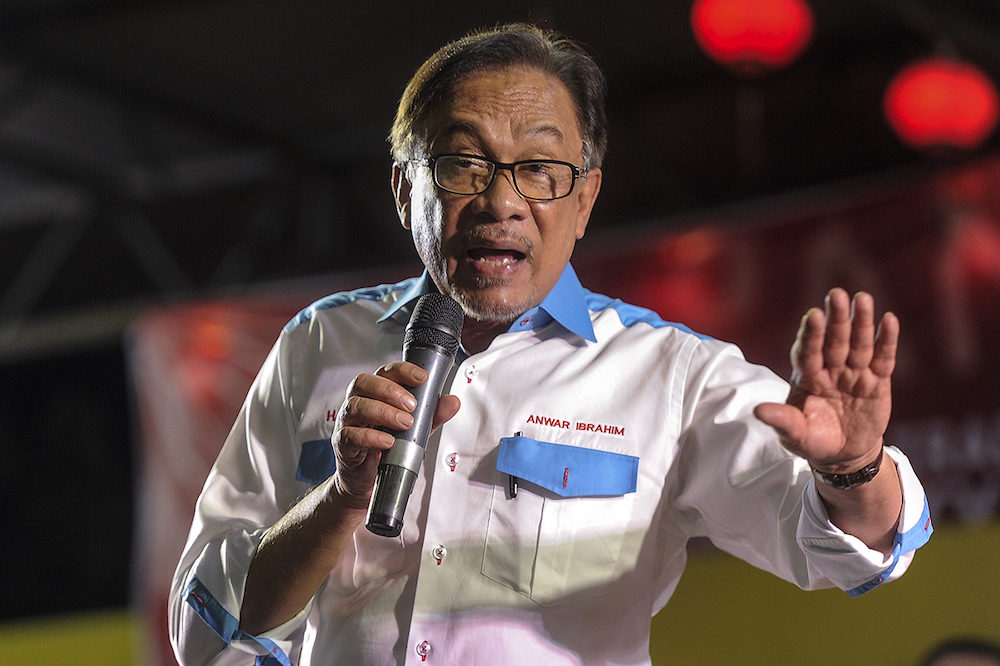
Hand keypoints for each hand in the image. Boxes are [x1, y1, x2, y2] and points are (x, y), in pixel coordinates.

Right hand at [332, 361, 460, 509]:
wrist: (367, 479)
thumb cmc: (387, 447)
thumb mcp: (415, 429)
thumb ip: (432, 415)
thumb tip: (453, 402)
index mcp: (375, 393)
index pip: (384, 372)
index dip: (402, 370)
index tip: (421, 377)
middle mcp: (358, 402)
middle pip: (364, 382)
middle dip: (390, 390)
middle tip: (412, 405)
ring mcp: (347, 422)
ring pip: (356, 406)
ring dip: (383, 412)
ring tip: (405, 423)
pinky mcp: (342, 444)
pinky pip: (350, 435)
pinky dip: (371, 437)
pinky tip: (388, 441)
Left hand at [754, 288, 898, 473]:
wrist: (843, 454)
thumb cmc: (813, 439)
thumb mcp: (795, 435)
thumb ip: (782, 421)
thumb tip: (758, 411)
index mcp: (807, 377)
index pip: (808, 352)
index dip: (811, 335)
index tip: (812, 316)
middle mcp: (830, 369)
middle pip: (833, 340)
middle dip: (836, 319)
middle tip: (836, 295)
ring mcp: (854, 373)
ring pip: (858, 344)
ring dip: (861, 321)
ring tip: (863, 299)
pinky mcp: (877, 380)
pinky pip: (882, 358)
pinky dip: (886, 340)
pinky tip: (889, 320)